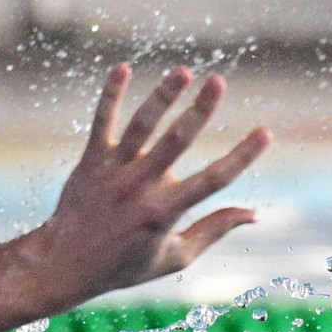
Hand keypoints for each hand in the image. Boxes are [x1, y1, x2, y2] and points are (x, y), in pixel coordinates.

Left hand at [29, 64, 271, 302]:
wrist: (66, 263)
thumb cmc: (127, 264)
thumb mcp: (176, 256)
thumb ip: (214, 230)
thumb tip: (254, 214)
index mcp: (166, 213)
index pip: (213, 180)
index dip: (242, 155)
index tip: (265, 133)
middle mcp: (140, 188)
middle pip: (177, 142)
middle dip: (200, 110)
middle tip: (219, 81)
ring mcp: (114, 171)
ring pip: (142, 125)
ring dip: (163, 95)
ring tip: (183, 70)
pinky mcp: (91, 160)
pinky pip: (102, 121)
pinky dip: (110, 95)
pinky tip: (123, 68)